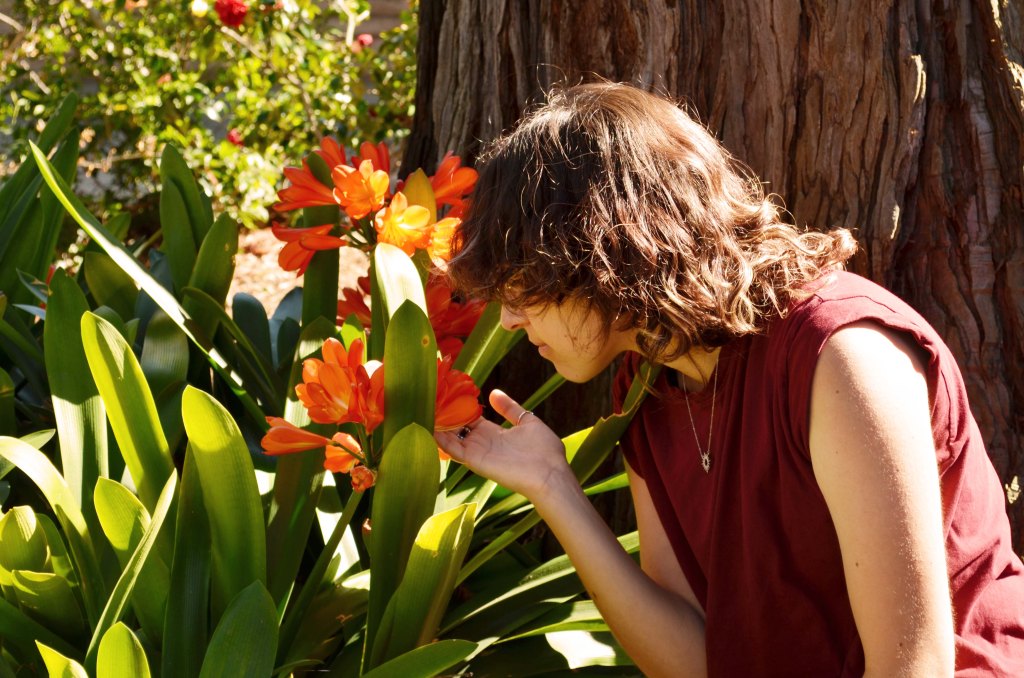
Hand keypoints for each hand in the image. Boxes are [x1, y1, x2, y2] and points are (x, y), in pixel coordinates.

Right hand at [435, 389, 572, 501]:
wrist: (549, 474)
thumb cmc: (544, 450)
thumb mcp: (527, 421)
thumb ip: (510, 408)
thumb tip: (494, 392)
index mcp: (496, 434)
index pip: (473, 420)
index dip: (462, 409)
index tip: (450, 395)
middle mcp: (484, 443)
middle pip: (459, 429)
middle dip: (446, 416)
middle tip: (431, 399)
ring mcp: (478, 452)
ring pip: (452, 438)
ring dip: (439, 425)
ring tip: (424, 408)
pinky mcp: (474, 460)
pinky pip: (453, 449)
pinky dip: (440, 439)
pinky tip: (429, 425)